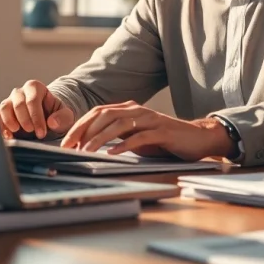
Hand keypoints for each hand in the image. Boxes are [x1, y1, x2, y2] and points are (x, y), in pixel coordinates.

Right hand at [0, 80, 74, 139]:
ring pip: (4, 107)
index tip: (42, 132)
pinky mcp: (1, 112)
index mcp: (35, 88)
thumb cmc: (56, 116)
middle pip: (18, 103)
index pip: (33, 100)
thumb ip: (63, 118)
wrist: (47, 122)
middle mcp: (20, 92)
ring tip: (16, 134)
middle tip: (31, 132)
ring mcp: (9, 101)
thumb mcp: (66, 116)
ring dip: (9, 121)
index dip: (36, 116)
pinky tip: (7, 136)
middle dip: (24, 120)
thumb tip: (52, 122)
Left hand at [60, 101, 235, 161]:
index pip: (98, 113)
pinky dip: (124, 145)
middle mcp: (138, 111)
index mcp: (129, 109)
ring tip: (86, 150)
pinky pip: (140, 137)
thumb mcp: (136, 137)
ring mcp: (150, 120)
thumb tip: (91, 146)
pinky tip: (112, 153)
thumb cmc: (164, 140)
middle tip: (70, 146)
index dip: (80, 126)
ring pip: (119, 125)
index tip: (66, 142)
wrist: (197, 138)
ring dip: (100, 138)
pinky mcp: (162, 132)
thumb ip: (118, 136)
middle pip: (104, 115)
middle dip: (84, 130)